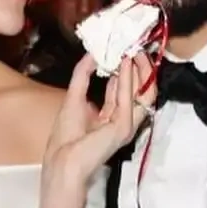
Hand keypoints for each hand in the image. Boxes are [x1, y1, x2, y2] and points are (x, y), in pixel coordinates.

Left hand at [44, 53, 156, 185]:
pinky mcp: (124, 127)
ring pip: (143, 94)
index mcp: (111, 118)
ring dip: (141, 71)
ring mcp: (127, 125)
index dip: (125, 71)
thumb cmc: (66, 136)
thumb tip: (91, 54)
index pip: (124, 91)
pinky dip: (128, 79)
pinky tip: (125, 64)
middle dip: (139, 68)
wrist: (63, 160)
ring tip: (135, 51)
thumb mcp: (74, 97)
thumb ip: (82, 75)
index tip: (122, 52)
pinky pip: (130, 99)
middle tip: (134, 47)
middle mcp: (123, 121)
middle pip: (139, 91)